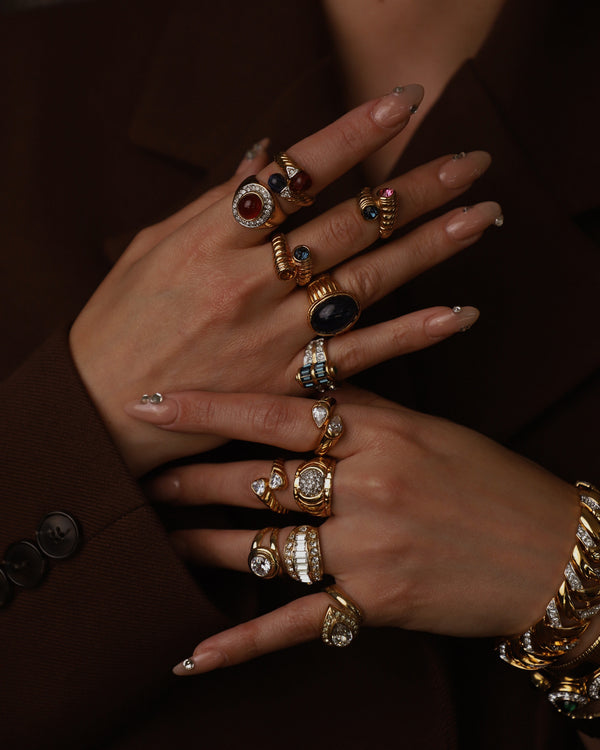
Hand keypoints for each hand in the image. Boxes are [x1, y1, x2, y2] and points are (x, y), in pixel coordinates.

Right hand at [69, 84, 499, 474]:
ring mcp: (273, 337)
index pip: (294, 176)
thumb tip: (264, 155)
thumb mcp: (149, 248)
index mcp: (209, 241)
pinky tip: (460, 313)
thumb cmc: (118, 324)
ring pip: (367, 283)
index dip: (353, 135)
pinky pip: (361, 357)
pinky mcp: (288, 386)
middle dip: (414, 188)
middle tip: (471, 162)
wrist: (102, 414)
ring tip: (483, 217)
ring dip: (430, 247)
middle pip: (348, 225)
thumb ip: (211, 202)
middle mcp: (248, 285)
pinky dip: (413, 334)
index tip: (403, 104)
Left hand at [133, 386, 579, 673]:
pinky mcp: (374, 603)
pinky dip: (239, 641)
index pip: (276, 412)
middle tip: (142, 476)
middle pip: (257, 480)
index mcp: (380, 432)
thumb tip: (300, 381)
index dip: (207, 407)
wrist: (548, 551)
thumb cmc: (485, 479)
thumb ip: (360, 407)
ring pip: (262, 546)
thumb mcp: (425, 427)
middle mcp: (368, 486)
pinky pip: (294, 622)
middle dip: (192, 479)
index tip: (150, 402)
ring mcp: (369, 549)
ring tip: (157, 537)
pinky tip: (192, 652)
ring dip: (201, 544)